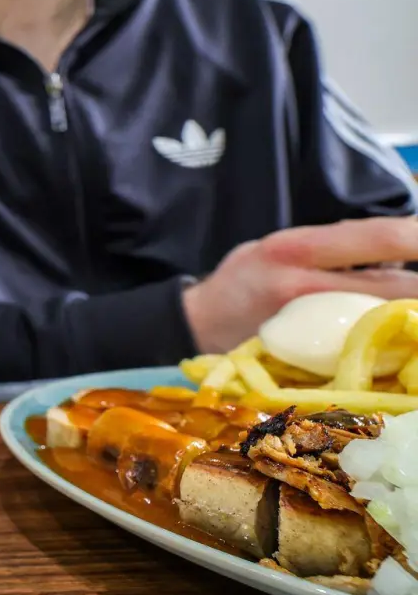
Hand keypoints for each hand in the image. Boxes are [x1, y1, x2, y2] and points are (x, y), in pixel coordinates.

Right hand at [183, 216, 417, 353]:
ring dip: (412, 314)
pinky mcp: (309, 356)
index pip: (377, 238)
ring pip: (386, 320)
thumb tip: (394, 253)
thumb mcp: (279, 246)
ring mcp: (308, 326)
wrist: (197, 322)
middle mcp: (304, 284)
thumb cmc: (244, 279)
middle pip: (394, 286)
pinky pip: (366, 347)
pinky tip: (398, 337)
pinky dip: (390, 340)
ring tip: (413, 314)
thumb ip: (331, 249)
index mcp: (297, 247)